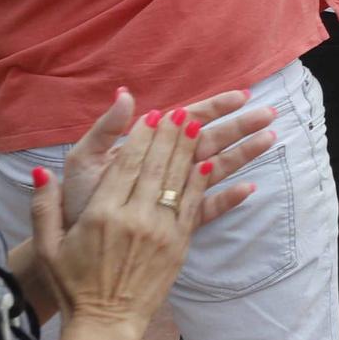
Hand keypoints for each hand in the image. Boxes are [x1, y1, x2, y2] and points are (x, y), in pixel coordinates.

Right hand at [34, 106, 211, 335]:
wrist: (105, 323)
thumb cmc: (74, 284)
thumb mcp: (48, 246)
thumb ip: (43, 207)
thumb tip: (41, 173)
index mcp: (101, 215)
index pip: (126, 165)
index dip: (142, 137)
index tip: (152, 114)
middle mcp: (133, 218)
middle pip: (156, 166)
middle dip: (169, 135)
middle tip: (180, 111)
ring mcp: (160, 232)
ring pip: (178, 181)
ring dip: (189, 150)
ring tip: (197, 125)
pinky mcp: (180, 245)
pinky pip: (196, 205)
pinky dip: (203, 181)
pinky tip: (210, 161)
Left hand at [60, 88, 276, 231]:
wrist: (69, 245)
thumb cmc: (76, 201)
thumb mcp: (84, 160)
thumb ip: (106, 129)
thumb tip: (126, 94)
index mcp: (151, 149)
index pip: (188, 121)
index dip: (215, 107)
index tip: (241, 95)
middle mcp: (167, 169)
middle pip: (211, 141)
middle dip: (239, 125)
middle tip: (268, 113)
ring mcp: (174, 195)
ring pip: (216, 169)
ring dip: (242, 154)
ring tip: (269, 139)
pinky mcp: (176, 223)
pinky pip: (207, 209)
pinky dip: (227, 199)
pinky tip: (248, 189)